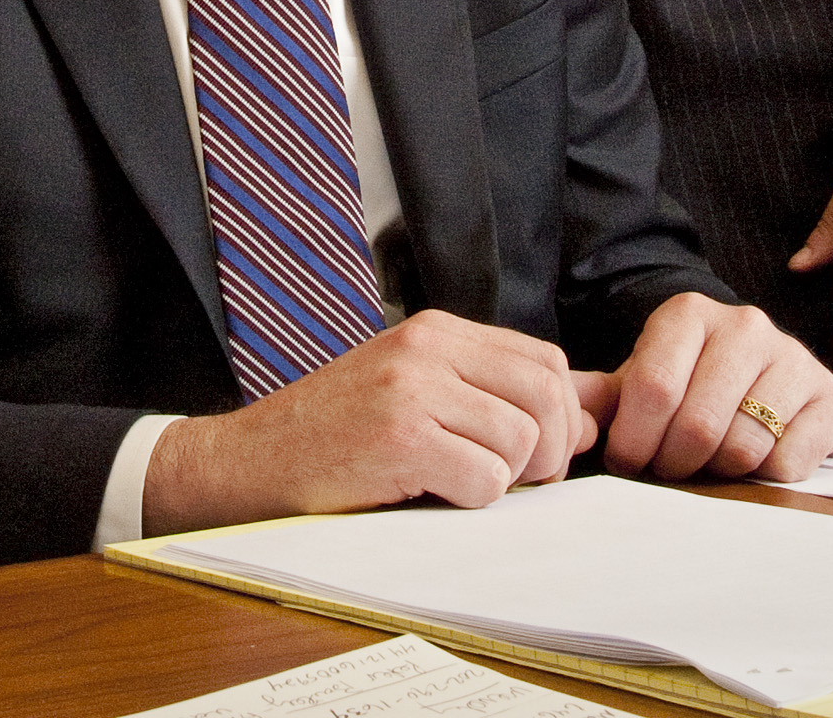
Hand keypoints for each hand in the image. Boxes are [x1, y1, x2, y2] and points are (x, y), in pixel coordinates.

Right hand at [141, 310, 592, 534]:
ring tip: (456, 487)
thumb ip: (493, 398)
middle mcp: (426, 347)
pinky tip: (428, 497)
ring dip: (504, 482)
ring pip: (522, 441)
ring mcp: (411, 389)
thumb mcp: (415, 397)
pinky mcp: (398, 438)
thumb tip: (591, 417)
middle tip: (514, 482)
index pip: (545, 360)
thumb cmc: (331, 440)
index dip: (561, 416)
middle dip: (549, 452)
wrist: (242, 465)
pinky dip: (469, 502)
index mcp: (434, 331)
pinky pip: (484, 480)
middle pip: (547, 394)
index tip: (537, 456)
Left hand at [579, 293, 832, 483]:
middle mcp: (745, 325)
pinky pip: (786, 462)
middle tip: (668, 470)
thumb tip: (558, 409)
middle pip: (697, 424)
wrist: (758, 377)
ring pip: (742, 447)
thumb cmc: (688, 384)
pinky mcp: (829, 397)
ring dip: (717, 473)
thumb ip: (597, 396)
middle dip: (673, 464)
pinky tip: (751, 463)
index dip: (634, 441)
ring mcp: (793, 358)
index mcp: (689, 314)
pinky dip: (763, 478)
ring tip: (707, 465)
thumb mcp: (641, 379)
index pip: (653, 389)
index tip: (628, 462)